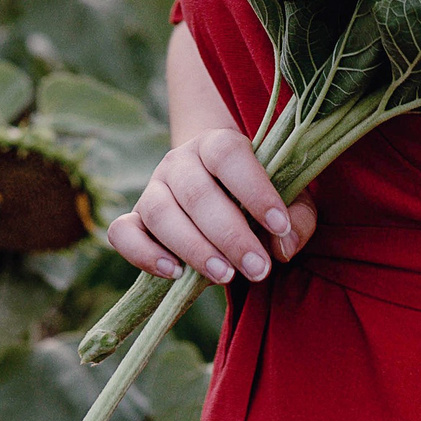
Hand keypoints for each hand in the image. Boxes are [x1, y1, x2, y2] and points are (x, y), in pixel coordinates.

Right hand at [106, 128, 316, 284]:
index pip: (228, 155)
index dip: (254, 189)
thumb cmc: (258, 198)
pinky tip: (175, 273)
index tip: (279, 226)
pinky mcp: (134, 218)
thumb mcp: (289, 203)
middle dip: (230, 235)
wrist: (217, 189)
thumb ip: (297, 221)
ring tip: (225, 277)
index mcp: (218, 144)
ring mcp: (153, 188)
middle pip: (196, 192)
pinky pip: (123, 233)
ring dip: (193, 248)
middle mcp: (180, 161)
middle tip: (258, 269)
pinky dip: (143, 254)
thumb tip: (282, 247)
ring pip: (160, 213)